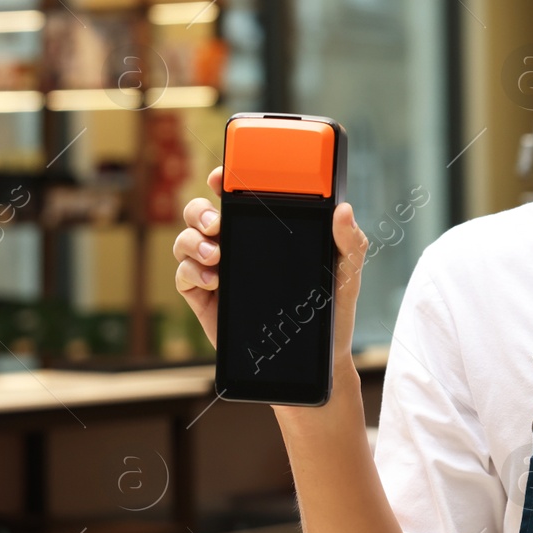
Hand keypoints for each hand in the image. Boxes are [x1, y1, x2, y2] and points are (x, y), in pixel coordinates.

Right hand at [173, 166, 369, 368]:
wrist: (316, 357)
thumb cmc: (331, 307)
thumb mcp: (346, 271)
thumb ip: (349, 240)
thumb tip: (343, 209)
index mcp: (265, 231)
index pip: (236, 197)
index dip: (223, 180)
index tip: (221, 176)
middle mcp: (236, 245)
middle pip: (200, 214)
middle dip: (200, 210)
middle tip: (217, 222)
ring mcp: (217, 271)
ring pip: (185, 240)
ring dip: (193, 241)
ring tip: (216, 256)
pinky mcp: (205, 299)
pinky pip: (183, 275)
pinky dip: (191, 272)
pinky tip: (213, 281)